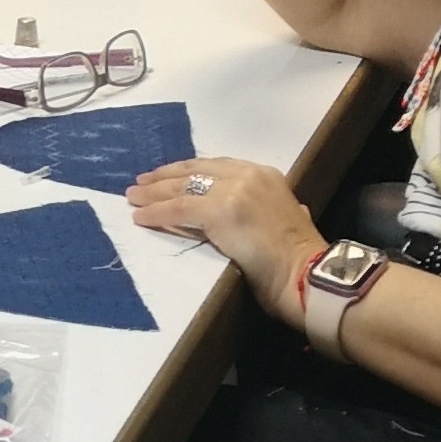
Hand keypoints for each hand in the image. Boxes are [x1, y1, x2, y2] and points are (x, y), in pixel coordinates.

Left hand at [127, 156, 323, 323]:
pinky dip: (156, 213)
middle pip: (195, 171)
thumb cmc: (299, 258)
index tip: (167, 176)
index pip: (215, 167)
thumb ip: (273, 208)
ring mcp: (234, 190)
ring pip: (182, 187)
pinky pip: (178, 209)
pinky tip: (141, 217)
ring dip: (153, 193)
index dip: (187, 171)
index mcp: (265, 175)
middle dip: (165, 177)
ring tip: (133, 197)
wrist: (307, 274)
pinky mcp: (219, 211)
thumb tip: (270, 212)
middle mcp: (248, 175)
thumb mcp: (287, 219)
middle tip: (141, 182)